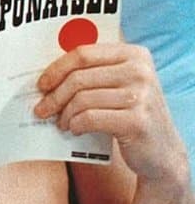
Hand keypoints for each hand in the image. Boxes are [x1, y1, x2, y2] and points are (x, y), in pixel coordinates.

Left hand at [36, 43, 186, 182]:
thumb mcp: (118, 85)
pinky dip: (76, 125)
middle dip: (54, 96)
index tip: (41, 84)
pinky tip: (75, 129)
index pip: (83, 54)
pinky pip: (90, 118)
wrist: (161, 150)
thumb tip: (45, 73)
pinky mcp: (137, 121)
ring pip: (81, 100)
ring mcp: (141, 96)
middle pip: (78, 78)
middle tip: (42, 109)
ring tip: (61, 122)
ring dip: (64, 114)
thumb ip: (93, 72)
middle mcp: (141, 71)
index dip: (56, 69)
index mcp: (135, 55)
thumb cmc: (129, 113)